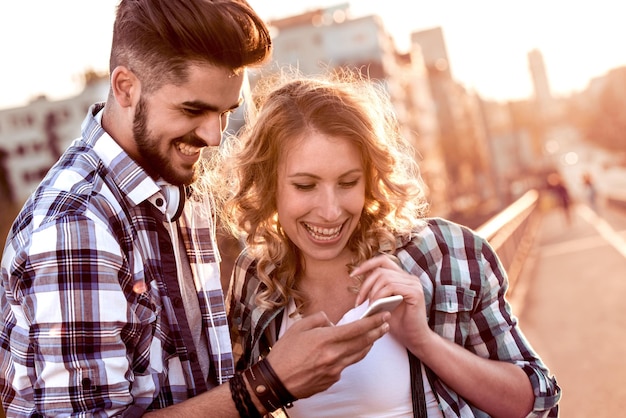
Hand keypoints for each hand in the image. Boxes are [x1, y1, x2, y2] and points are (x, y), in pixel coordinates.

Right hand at [264, 310, 388, 398]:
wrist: (275, 381)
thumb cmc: (284, 352)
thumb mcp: (298, 327)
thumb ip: (318, 319)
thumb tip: (331, 322)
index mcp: (325, 339)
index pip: (356, 329)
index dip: (373, 321)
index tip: (383, 315)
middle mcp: (333, 355)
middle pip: (363, 342)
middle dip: (377, 331)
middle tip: (386, 324)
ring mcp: (334, 369)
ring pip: (358, 355)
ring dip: (369, 344)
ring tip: (375, 335)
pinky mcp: (332, 379)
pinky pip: (345, 365)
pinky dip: (350, 356)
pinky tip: (349, 350)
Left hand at [352, 254, 432, 350]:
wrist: (414, 339)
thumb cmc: (398, 323)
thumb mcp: (382, 303)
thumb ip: (375, 290)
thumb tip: (357, 279)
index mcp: (401, 277)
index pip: (383, 260)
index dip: (366, 264)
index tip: (352, 274)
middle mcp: (409, 277)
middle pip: (380, 270)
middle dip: (365, 285)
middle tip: (358, 302)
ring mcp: (413, 283)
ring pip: (384, 278)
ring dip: (372, 293)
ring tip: (370, 307)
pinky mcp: (415, 292)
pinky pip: (392, 287)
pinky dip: (380, 296)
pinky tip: (377, 307)